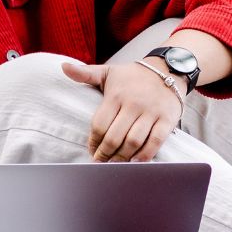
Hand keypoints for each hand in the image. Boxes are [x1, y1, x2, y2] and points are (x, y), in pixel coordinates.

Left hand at [60, 59, 183, 162]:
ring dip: (122, 157)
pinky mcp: (167, 120)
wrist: (168, 69)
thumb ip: (85, 73)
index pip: (100, 124)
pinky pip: (155, 142)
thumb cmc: (133, 75)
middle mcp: (134, 104)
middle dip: (105, 154)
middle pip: (115, 137)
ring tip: (114, 165)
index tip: (91, 151)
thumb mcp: (108, 72)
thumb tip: (63, 66)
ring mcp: (151, 113)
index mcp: (116, 95)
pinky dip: (145, 155)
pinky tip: (135, 161)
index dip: (93, 142)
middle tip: (100, 163)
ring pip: (133, 141)